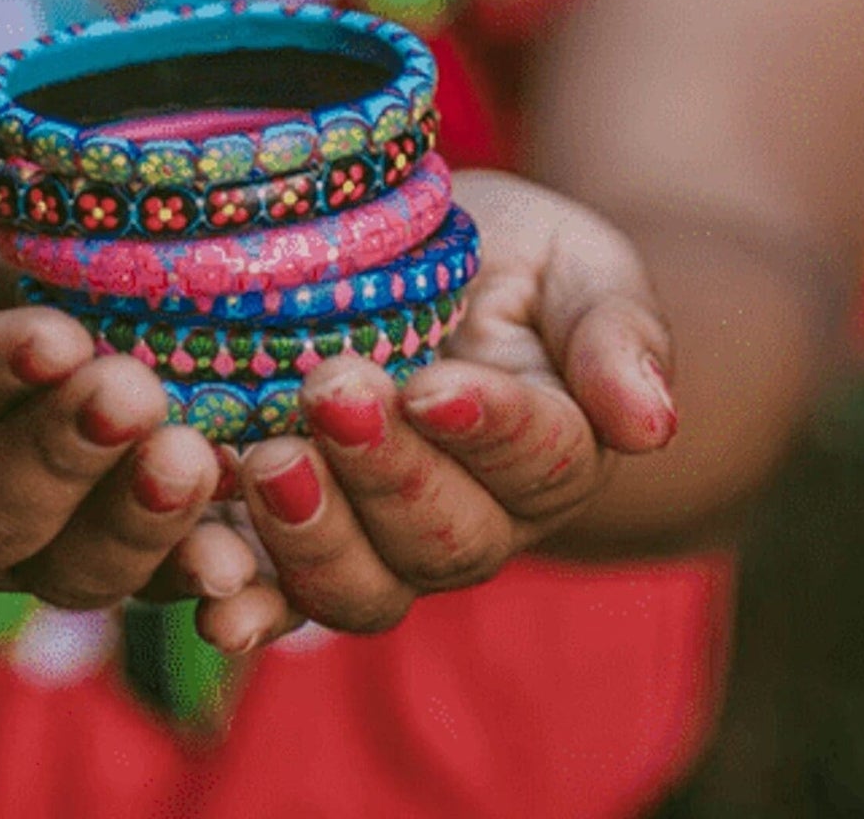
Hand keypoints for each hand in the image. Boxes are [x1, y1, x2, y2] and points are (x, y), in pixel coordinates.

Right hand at [0, 176, 261, 609]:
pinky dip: (205, 578)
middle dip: (66, 453)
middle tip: (132, 393)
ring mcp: (29, 556)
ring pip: (74, 569)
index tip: (53, 335)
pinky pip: (158, 587)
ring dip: (139, 519)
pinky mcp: (116, 562)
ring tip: (194, 461)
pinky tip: (246, 559)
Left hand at [188, 169, 676, 648]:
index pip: (538, 456)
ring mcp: (387, 546)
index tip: (432, 384)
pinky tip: (211, 595)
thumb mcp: (577, 263)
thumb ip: (617, 332)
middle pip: (444, 533)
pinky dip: (246, 602)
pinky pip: (279, 597)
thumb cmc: (519, 261)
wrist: (442, 276)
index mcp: (558, 450)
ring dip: (312, 538)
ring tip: (267, 464)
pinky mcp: (300, 543)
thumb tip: (653, 423)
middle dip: (384, 470)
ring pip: (365, 586)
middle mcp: (480, 521)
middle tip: (329, 391)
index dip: (484, 426)